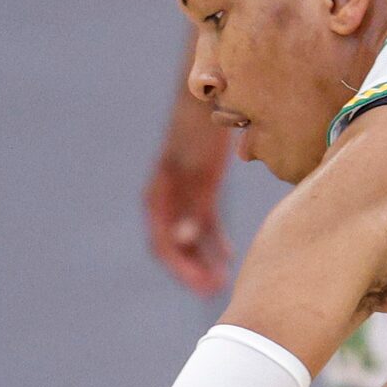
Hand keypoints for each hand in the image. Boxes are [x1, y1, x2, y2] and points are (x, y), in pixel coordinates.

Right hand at [145, 140, 233, 297]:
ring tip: (222, 282)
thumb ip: (190, 202)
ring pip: (190, 238)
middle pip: (175, 247)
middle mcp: (166, 199)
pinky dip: (214, 239)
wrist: (211, 94)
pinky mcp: (201, 187)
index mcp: (158, 196)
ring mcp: (183, 194)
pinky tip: (229, 255)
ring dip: (203, 260)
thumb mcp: (197, 168)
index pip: (163, 244)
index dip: (181, 268)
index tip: (203, 286)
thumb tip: (184, 239)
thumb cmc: (201, 129)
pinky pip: (204, 222)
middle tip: (214, 291)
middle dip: (192, 271)